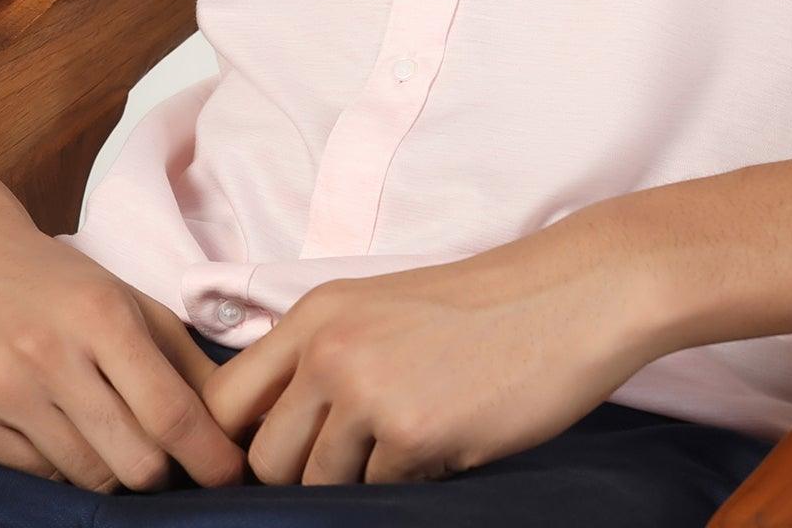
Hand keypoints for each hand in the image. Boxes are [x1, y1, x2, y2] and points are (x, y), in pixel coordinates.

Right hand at [0, 222, 248, 493]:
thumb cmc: (54, 282)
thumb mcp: (125, 298)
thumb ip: (180, 355)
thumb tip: (233, 413)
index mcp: (102, 315)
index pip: (169, 411)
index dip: (207, 455)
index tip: (228, 476)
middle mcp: (49, 354)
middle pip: (131, 460)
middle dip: (158, 470)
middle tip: (159, 454)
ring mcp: (0, 391)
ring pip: (84, 476)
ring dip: (107, 468)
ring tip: (103, 433)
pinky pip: (34, 475)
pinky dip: (58, 464)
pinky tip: (53, 427)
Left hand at [200, 215, 659, 484]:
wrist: (569, 296)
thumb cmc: (482, 308)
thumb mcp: (382, 310)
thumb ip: (323, 359)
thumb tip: (274, 437)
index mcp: (317, 314)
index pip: (222, 401)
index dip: (234, 444)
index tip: (270, 459)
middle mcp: (330, 350)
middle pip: (264, 460)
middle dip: (302, 474)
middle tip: (358, 457)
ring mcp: (369, 394)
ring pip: (320, 486)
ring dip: (359, 481)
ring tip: (412, 439)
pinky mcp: (413, 436)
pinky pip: (380, 495)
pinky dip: (409, 482)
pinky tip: (447, 439)